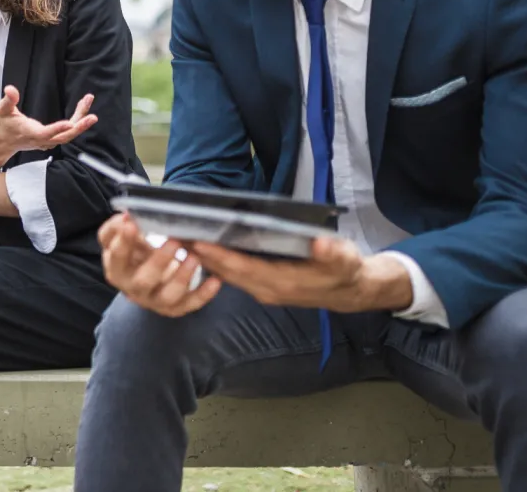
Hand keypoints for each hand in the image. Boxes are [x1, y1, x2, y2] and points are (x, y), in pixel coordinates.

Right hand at [0, 86, 96, 156]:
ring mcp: (47, 141)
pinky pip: (67, 133)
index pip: (45, 133)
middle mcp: (41, 140)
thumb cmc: (3, 125)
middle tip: (92, 116)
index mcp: (30, 134)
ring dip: (80, 121)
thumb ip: (8, 99)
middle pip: (64, 137)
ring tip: (87, 101)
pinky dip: (77, 123)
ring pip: (68, 135)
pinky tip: (82, 110)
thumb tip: (11, 89)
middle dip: (79, 127)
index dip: (57, 129)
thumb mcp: (2, 109)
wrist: (2, 141)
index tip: (70, 124)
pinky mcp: (50, 139)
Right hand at [98, 213, 220, 316]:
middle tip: (174, 241)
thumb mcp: (122, 238)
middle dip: (159, 262)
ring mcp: (154, 300)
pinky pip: (190, 303)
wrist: (144, 276)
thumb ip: (119, 226)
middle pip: (143, 281)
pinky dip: (204, 294)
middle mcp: (133, 289)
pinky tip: (215, 280)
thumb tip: (127, 214)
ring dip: (182, 278)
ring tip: (194, 258)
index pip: (116, 257)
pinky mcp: (174, 307)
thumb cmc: (133, 251)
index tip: (133, 223)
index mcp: (117, 269)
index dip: (124, 241)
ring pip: (168, 296)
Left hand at [192, 238, 413, 313]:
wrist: (351, 291)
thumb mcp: (345, 259)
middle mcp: (267, 290)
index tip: (197, 242)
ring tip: (180, 239)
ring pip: (227, 277)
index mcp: (282, 283)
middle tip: (175, 235)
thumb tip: (320, 242)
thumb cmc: (345, 271)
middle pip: (227, 274)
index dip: (219, 256)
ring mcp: (263, 290)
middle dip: (201, 257)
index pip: (243, 269)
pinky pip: (233, 277)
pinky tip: (202, 250)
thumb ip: (332, 252)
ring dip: (204, 261)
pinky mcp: (263, 286)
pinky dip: (216, 264)